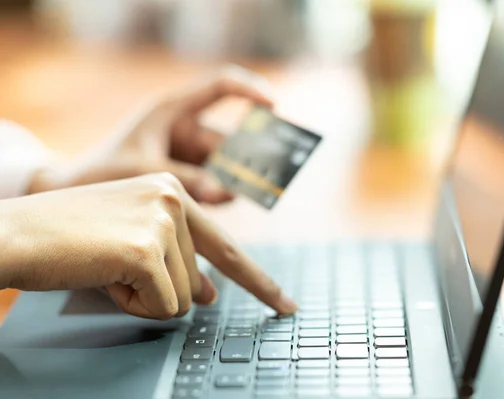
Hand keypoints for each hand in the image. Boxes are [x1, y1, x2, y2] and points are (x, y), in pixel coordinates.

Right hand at [1, 172, 296, 318]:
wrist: (16, 232)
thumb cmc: (70, 238)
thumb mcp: (132, 243)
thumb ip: (178, 262)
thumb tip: (210, 294)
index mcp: (172, 190)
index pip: (226, 246)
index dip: (259, 282)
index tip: (284, 304)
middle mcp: (173, 197)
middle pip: (199, 282)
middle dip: (159, 289)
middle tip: (113, 265)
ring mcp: (162, 220)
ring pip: (183, 298)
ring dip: (142, 296)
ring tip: (105, 265)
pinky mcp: (144, 248)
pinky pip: (162, 307)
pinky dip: (131, 305)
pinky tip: (103, 276)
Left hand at [29, 66, 273, 203]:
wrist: (75, 195)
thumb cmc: (101, 171)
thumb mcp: (143, 171)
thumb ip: (185, 180)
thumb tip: (226, 192)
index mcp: (174, 111)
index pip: (221, 87)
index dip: (249, 91)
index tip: (273, 105)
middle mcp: (186, 131)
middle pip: (229, 137)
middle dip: (249, 154)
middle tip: (270, 169)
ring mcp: (188, 157)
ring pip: (225, 165)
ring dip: (236, 179)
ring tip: (244, 192)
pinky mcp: (188, 180)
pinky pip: (215, 185)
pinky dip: (220, 195)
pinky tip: (218, 203)